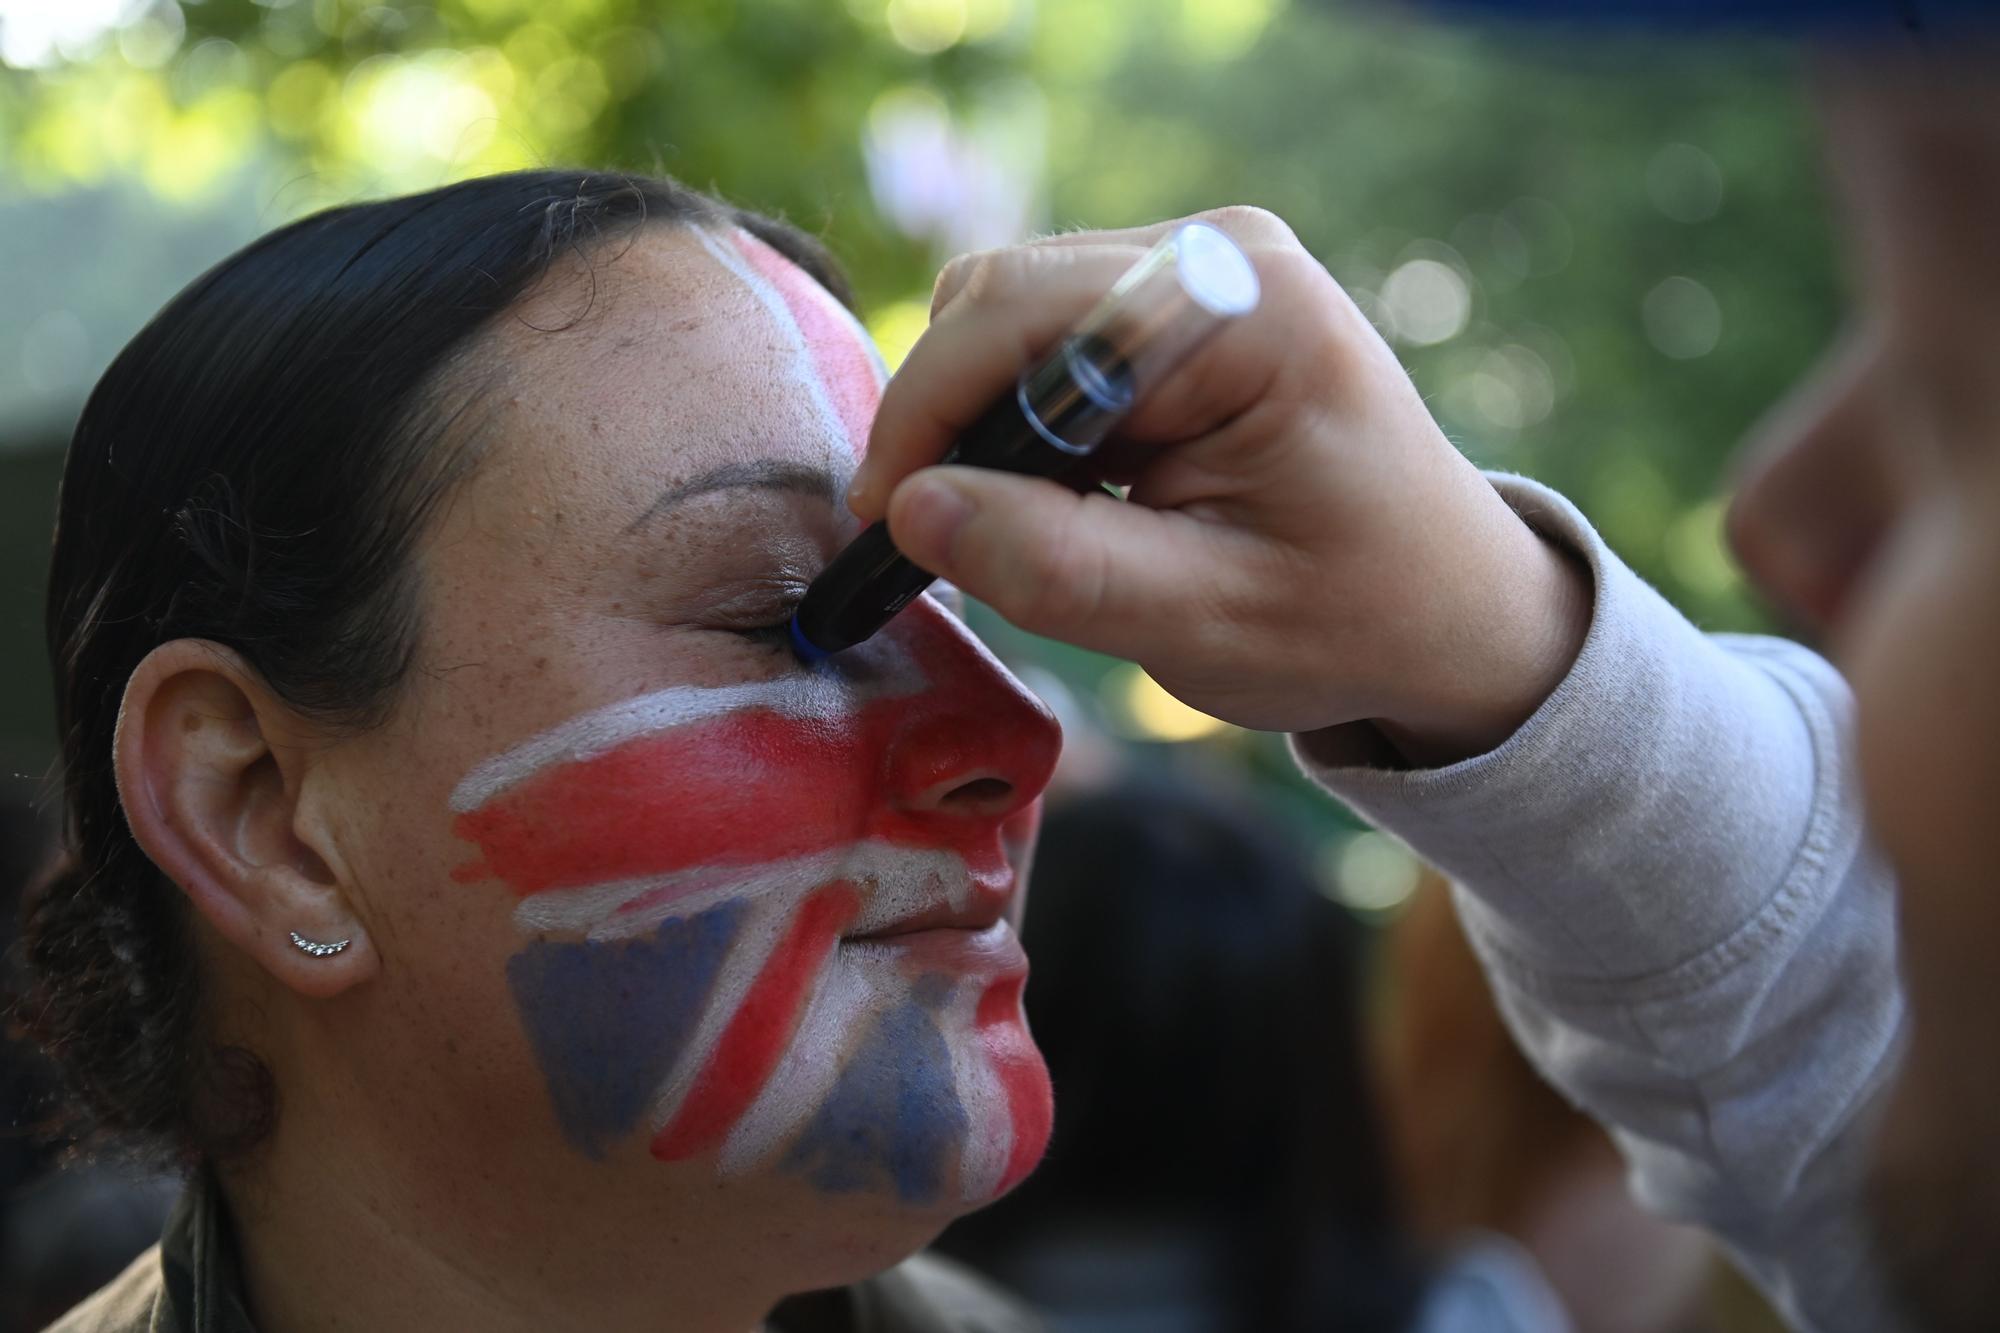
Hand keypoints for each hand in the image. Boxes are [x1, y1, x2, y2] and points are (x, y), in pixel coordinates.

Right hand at [849, 208, 1589, 765]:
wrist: (1450, 609)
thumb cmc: (1352, 621)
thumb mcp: (1202, 623)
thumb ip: (1058, 566)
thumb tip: (911, 508)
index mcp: (1245, 308)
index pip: (1023, 313)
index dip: (927, 412)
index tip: (885, 523)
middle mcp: (1217, 254)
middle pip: (1002, 297)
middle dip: (947, 419)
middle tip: (942, 541)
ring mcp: (1196, 269)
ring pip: (1008, 316)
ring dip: (984, 423)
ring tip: (1024, 530)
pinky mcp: (1174, 306)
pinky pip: (1047, 342)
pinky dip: (1021, 422)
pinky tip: (1063, 499)